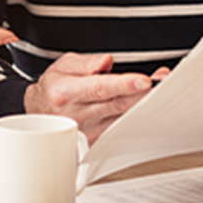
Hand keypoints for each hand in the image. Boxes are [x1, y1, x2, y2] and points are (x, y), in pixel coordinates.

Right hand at [23, 54, 170, 143]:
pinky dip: (136, 118)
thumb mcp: (63, 66)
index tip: (143, 80)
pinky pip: (121, 129)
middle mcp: (77, 113)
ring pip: (122, 118)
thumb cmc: (53, 88)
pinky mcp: (95, 141)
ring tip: (160, 90)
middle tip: (163, 83)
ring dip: (143, 105)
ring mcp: (87, 130)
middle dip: (142, 93)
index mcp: (66, 92)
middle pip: (117, 104)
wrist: (39, 114)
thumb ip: (86, 63)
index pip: (99, 88)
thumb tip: (106, 61)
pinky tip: (147, 107)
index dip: (123, 84)